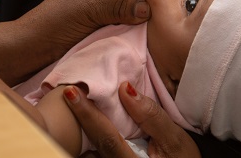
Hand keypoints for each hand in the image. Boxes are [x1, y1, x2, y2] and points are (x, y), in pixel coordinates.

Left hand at [17, 0, 150, 58]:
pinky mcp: (100, 25)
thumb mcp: (92, 9)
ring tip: (153, 29)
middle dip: (144, 6)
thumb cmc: (56, 21)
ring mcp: (101, 7)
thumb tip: (149, 7)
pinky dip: (130, 30)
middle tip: (162, 18)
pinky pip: (122, 25)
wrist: (33, 47)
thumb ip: (122, 6)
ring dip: (137, 21)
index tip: (164, 1)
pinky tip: (140, 36)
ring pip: (129, 11)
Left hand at [63, 82, 200, 157]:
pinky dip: (86, 136)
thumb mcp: (176, 140)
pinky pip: (92, 152)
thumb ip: (152, 117)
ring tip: (73, 102)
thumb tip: (125, 89)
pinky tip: (86, 119)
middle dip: (75, 118)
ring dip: (78, 128)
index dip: (86, 113)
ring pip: (86, 150)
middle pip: (88, 144)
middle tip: (64, 91)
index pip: (104, 136)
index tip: (70, 91)